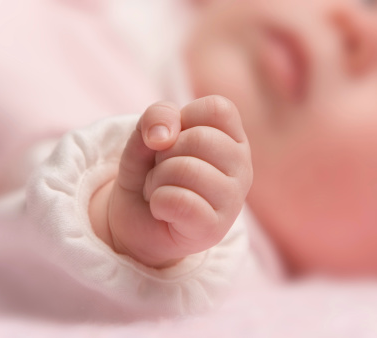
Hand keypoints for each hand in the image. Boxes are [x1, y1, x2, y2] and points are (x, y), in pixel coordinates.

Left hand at [90, 96, 252, 267]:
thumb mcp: (145, 134)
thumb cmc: (149, 172)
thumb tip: (163, 134)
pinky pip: (181, 202)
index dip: (183, 119)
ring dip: (158, 180)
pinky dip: (159, 202)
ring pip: (187, 169)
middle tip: (162, 171)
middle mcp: (242, 167)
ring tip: (161, 190)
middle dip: (165, 153)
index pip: (217, 109)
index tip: (171, 140)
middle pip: (200, 138)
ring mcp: (233, 200)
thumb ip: (156, 117)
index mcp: (233, 139)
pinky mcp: (214, 229)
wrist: (135, 222)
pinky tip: (163, 210)